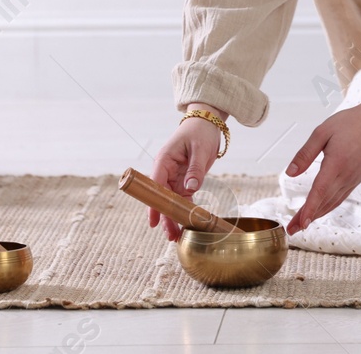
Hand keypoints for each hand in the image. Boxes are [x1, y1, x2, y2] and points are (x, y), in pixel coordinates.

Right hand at [148, 108, 224, 240]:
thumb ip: (195, 170)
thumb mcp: (199, 149)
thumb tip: (190, 189)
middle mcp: (166, 171)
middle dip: (165, 217)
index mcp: (164, 161)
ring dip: (174, 218)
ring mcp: (174, 177)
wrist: (206, 123)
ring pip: (171, 201)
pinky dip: (185, 211)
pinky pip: (183, 199)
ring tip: (176, 237)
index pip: (155, 185)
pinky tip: (186, 224)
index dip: (153, 204)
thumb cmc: (200, 132)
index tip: (153, 221)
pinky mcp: (184, 180)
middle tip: (170, 236)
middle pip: (162, 197)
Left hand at [284, 86, 360, 233]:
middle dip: (306, 218)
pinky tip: (319, 212)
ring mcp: (352, 180)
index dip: (309, 209)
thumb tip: (290, 173)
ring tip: (300, 225)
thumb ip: (305, 153)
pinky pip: (339, 198)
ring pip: (332, 203)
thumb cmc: (349, 123)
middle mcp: (346, 176)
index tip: (301, 223)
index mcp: (336, 164)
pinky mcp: (355, 180)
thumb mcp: (322, 132)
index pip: (320, 191)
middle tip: (291, 230)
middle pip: (323, 202)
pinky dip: (327, 207)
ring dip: (316, 215)